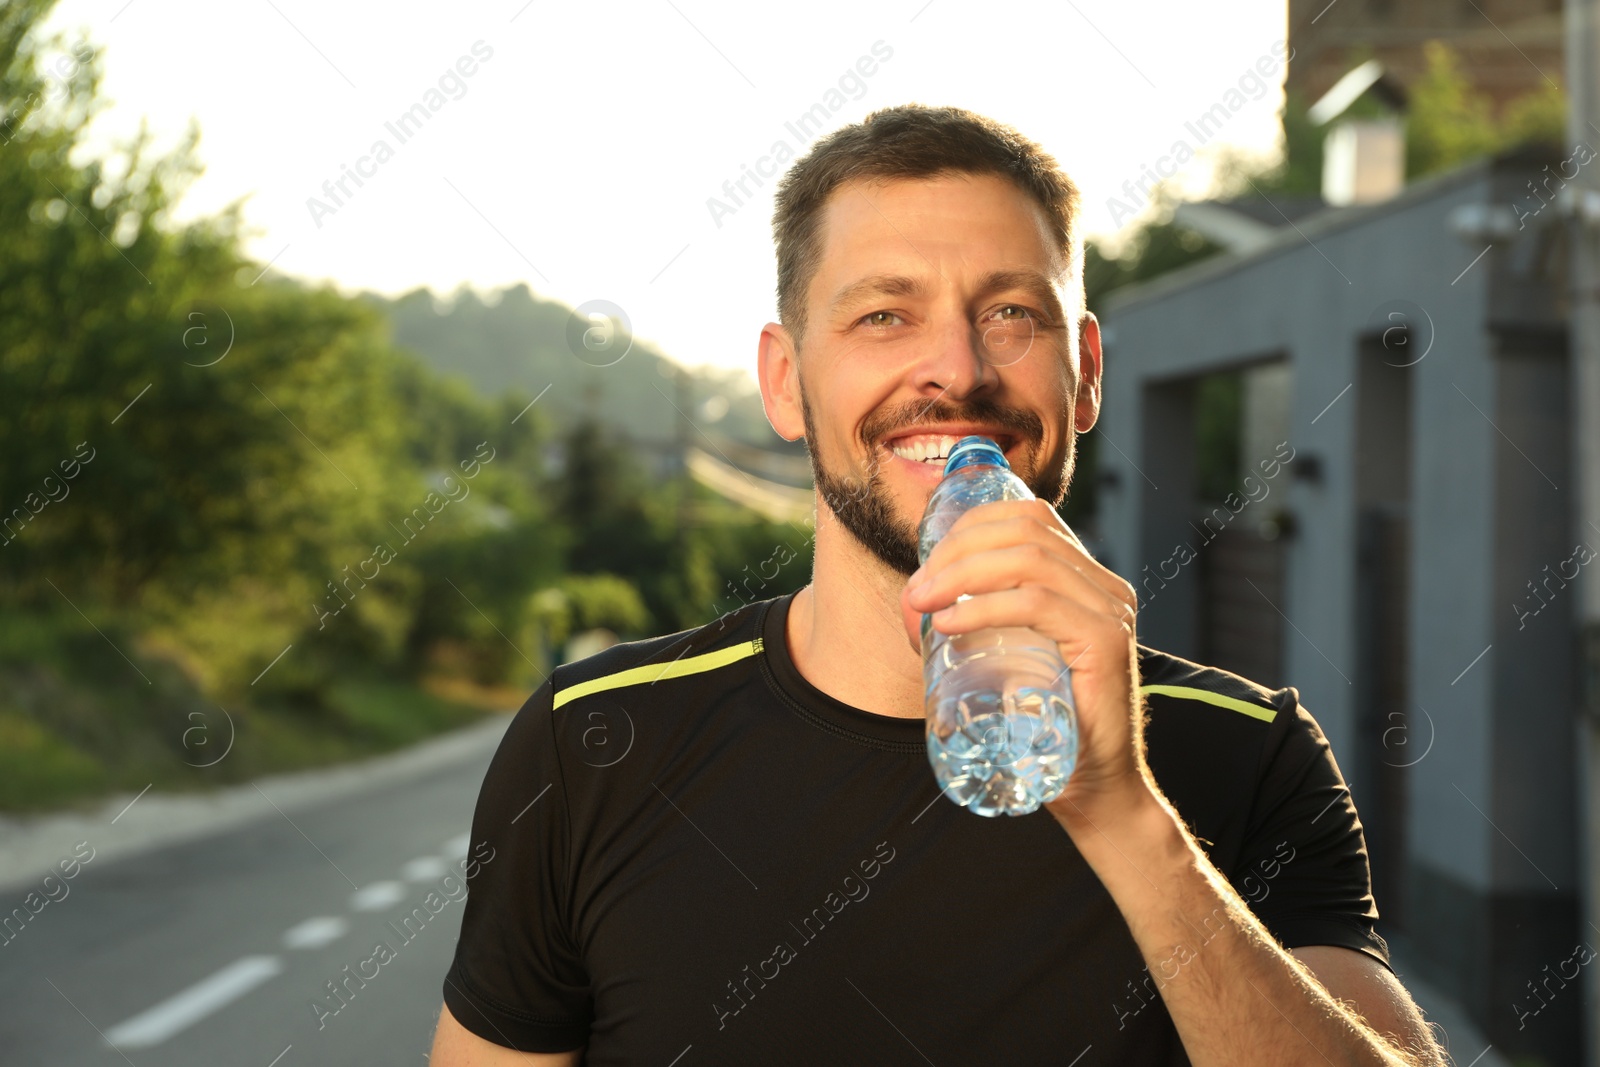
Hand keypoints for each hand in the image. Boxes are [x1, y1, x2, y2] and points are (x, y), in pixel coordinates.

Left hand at [899, 499, 1152, 827]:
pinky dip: (985, 606)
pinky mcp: (1106, 643)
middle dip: (958, 549)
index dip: (971, 526)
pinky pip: (1038, 603)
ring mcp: (1110, 611)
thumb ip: (979, 623)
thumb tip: (914, 597)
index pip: (1029, 518)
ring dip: (962, 572)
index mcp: (1085, 581)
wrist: (1094, 789)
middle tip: (918, 588)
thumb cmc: (1045, 727)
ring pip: (1029, 559)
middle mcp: (1105, 587)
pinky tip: (950, 622)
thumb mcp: (1008, 658)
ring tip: (924, 602)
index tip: (928, 561)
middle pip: (1025, 530)